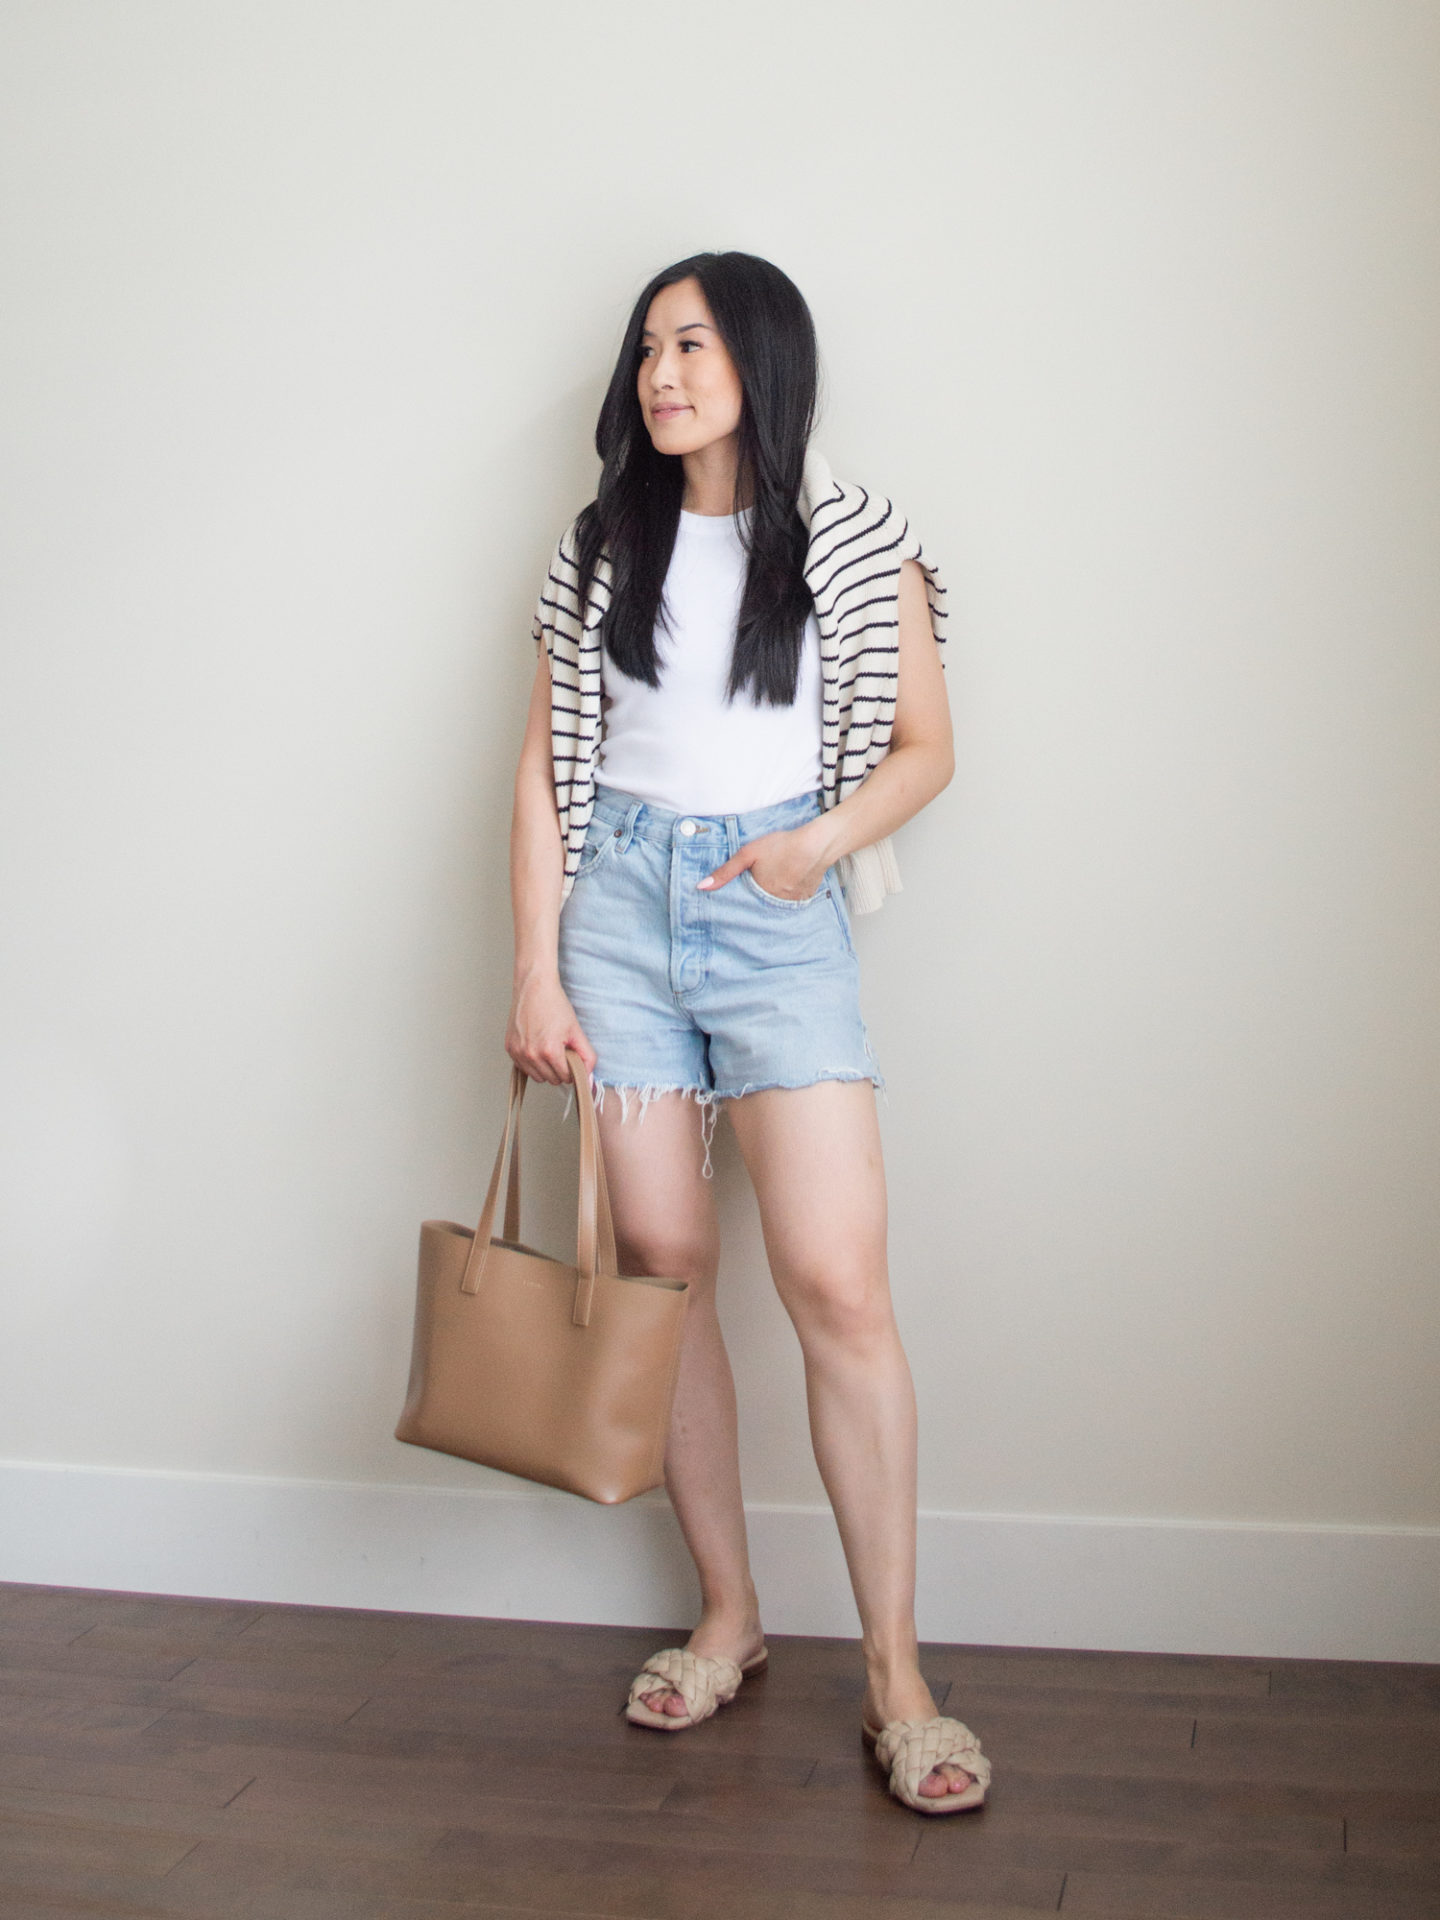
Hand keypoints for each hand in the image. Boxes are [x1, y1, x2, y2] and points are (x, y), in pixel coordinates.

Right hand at [505, 973, 596, 1083]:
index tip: (572, 1058)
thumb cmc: (554, 1005)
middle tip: (562, 1051)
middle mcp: (530, 1054)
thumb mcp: (576, 1030)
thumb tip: (589, 1078)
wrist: (534, 987)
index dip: (572, 1069)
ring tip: (550, 1050)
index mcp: (549, 1051)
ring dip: (546, 1069)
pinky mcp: (510, 1048)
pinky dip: (532, 1063)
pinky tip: (538, 1047)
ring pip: (537, 1077)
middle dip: (560, 1070)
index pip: (565, 1077)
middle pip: (551, 1079)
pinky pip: (524, 1068)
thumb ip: (587, 1056)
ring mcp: (518, 1052)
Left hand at [697, 821, 831, 901]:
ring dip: (773, 897)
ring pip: (777, 904)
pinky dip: (788, 894)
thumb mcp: (747, 854)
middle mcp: (776, 903)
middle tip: (761, 884)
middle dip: (758, 899)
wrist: (816, 843)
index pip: (745, 906)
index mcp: (760, 895)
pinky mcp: (806, 898)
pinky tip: (789, 882)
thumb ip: (725, 872)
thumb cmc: (781, 846)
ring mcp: (793, 903)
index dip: (741, 901)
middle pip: (761, 906)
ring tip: (775, 882)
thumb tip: (701, 887)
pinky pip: (792, 902)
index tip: (740, 897)